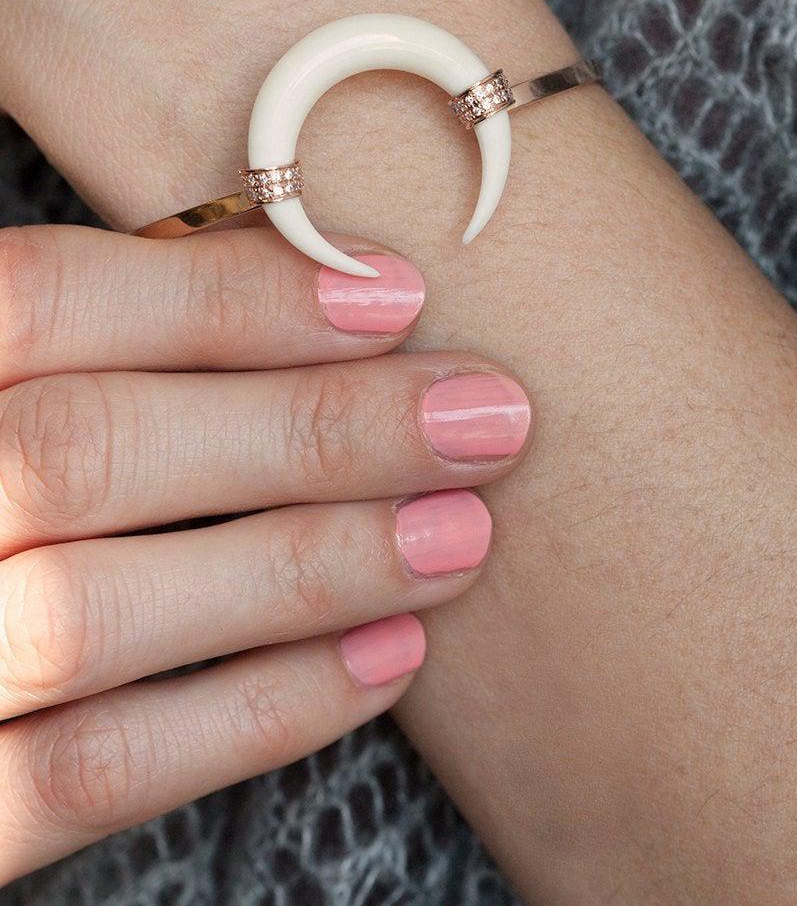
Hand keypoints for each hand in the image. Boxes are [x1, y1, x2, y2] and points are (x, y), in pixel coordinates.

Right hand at [0, 223, 531, 883]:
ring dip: (312, 567)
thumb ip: (137, 349)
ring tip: (462, 533)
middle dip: (310, 430)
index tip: (402, 295)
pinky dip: (262, 710)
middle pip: (82, 451)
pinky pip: (93, 771)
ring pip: (95, 615)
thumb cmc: (29, 472)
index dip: (227, 294)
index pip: (40, 300)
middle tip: (485, 417)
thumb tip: (348, 291)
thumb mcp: (42, 389)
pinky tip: (394, 656)